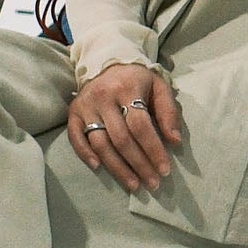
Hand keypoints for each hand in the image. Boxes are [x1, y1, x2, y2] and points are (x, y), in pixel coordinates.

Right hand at [67, 65, 181, 193]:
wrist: (107, 62)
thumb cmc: (138, 80)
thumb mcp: (159, 87)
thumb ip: (168, 112)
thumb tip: (175, 141)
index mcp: (127, 88)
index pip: (141, 126)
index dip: (153, 150)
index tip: (165, 170)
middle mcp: (103, 98)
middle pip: (121, 139)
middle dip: (139, 164)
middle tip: (153, 184)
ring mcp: (85, 106)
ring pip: (100, 143)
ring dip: (117, 168)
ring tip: (133, 185)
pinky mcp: (73, 113)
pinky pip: (76, 138)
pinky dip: (85, 154)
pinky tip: (99, 168)